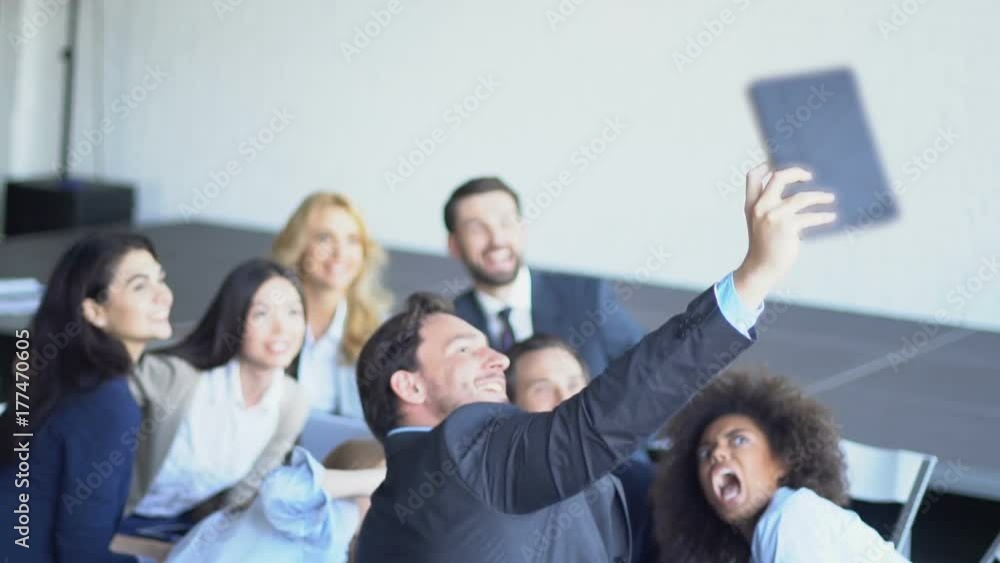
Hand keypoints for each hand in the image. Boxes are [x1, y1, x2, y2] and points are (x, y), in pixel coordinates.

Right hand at [733, 164, 835, 307]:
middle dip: (796, 172)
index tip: (778, 163)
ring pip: (801, 197)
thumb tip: (795, 192)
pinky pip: (811, 217)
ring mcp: (774, 216)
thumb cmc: (764, 245)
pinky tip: (831, 217)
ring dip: (820, 196)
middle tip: (809, 176)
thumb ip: (769, 206)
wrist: (762, 268)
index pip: (753, 177)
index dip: (765, 166)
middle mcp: (761, 207)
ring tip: (830, 199)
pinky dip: (823, 216)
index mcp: (752, 204)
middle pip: (779, 178)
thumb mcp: (759, 222)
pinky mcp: (787, 228)